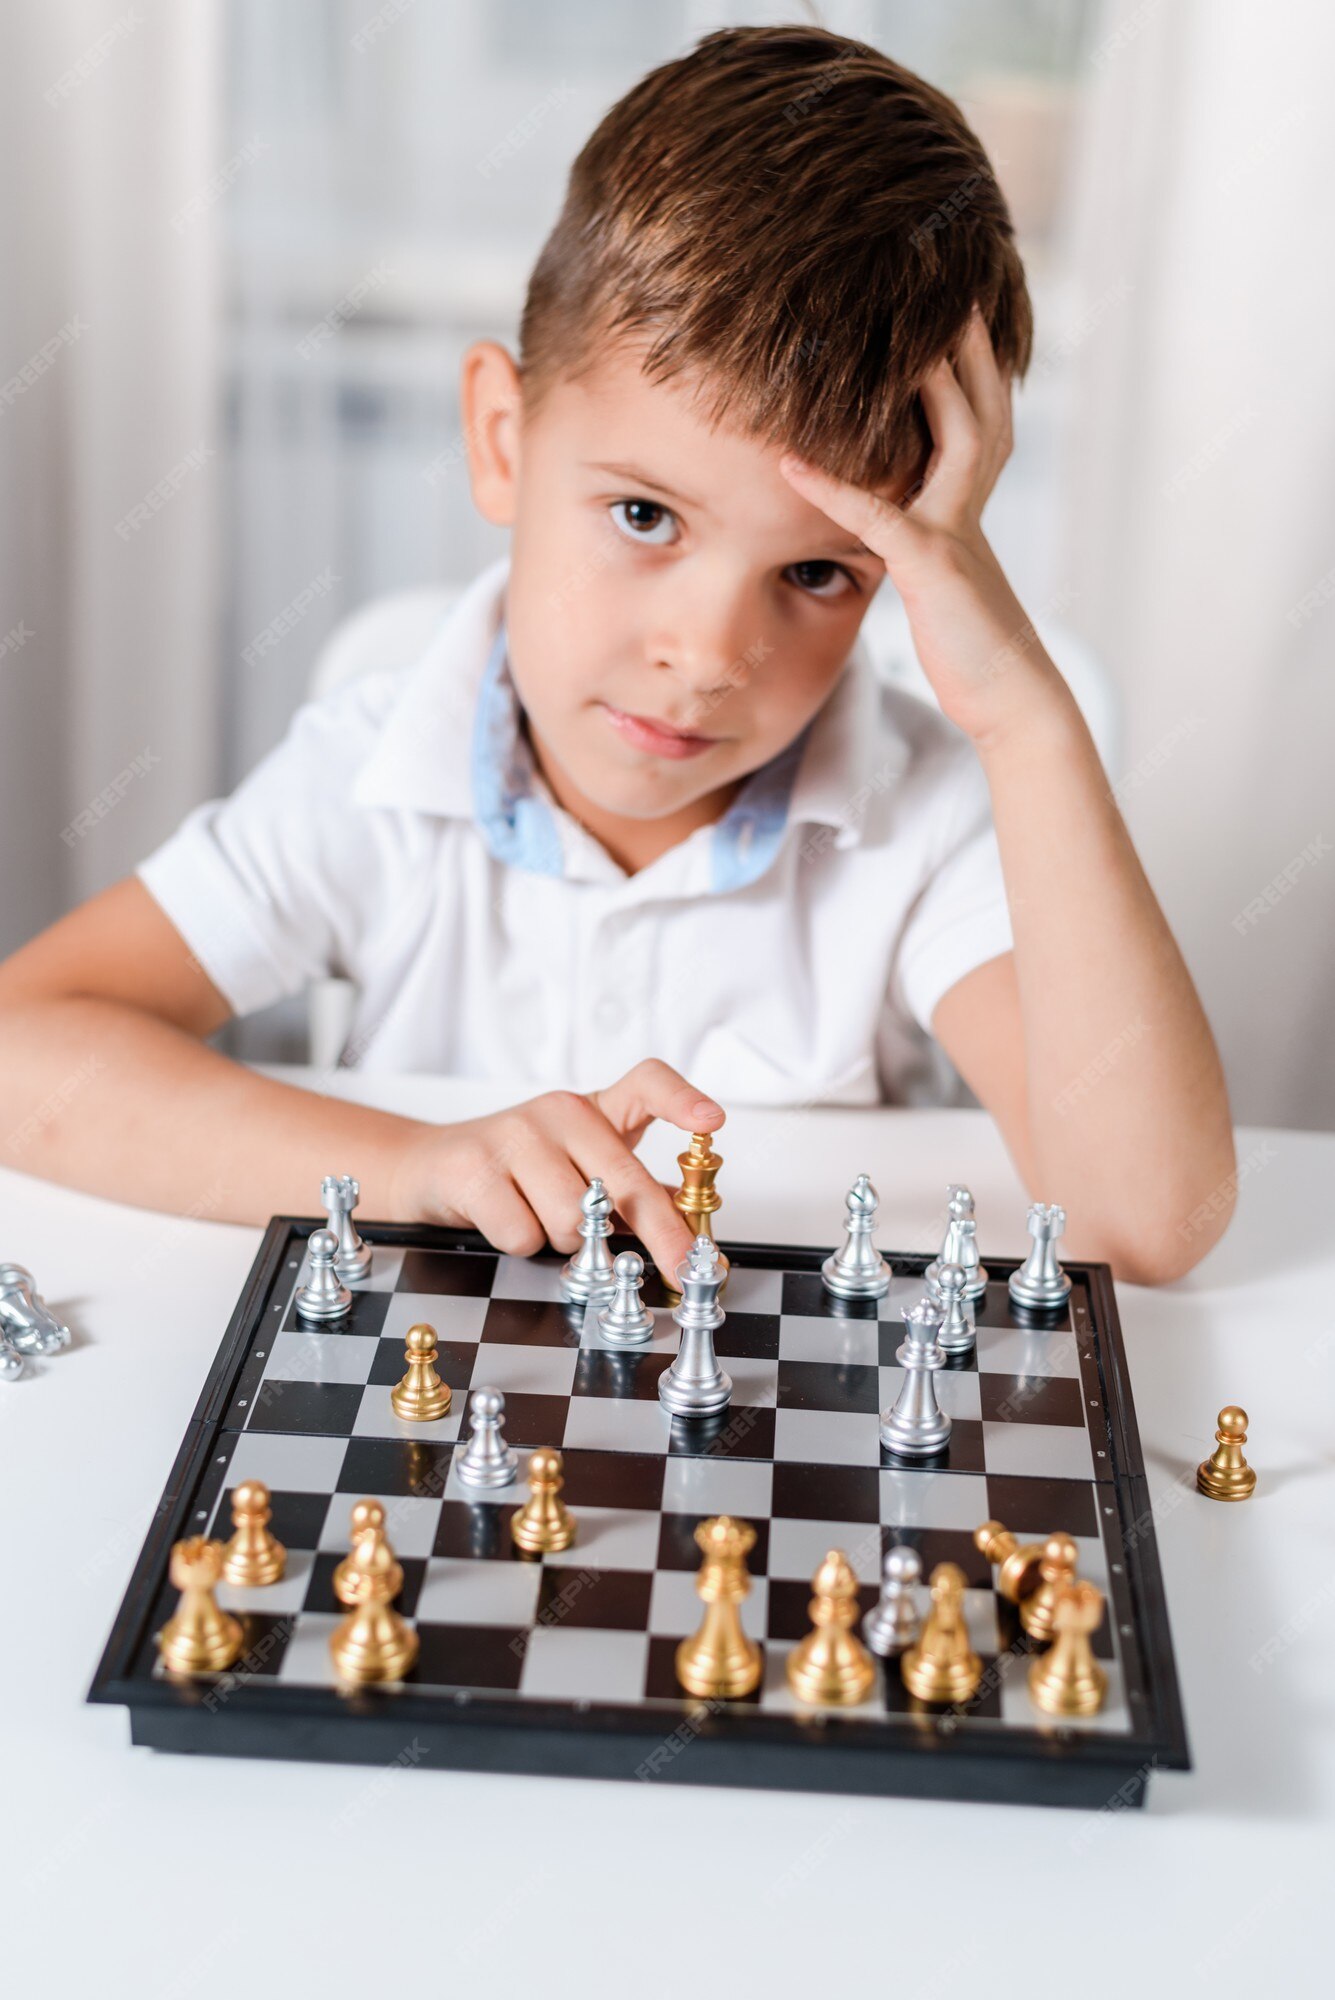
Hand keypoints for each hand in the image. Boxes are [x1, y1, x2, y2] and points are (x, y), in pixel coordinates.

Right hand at [390, 1058, 723, 1283]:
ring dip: (565, 1241)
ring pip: (573, 1220)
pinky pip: (524, 1236)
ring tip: (540, 1218)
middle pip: (624, 1183)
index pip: (646, 1082)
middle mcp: (559, 1112)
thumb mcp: (579, 1165)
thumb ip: (630, 1188)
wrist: (431, 1165)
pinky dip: (521, 1245)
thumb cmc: (517, 1169)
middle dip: (658, 1236)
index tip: (713, 1123)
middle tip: (679, 1267)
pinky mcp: (475, 1168)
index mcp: (592, 1109)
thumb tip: (687, 1224)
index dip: (682, 1100)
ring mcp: (515, 1135)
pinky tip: (504, 1219)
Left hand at [779, 309, 1059, 745]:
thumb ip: (911, 534)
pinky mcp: (932, 567)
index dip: (966, 359)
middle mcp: (969, 503)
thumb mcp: (937, 575)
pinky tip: (789, 465)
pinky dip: (832, 489)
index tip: (946, 307)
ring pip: (953, 434)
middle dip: (966, 340)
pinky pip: (878, 517)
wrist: (1009, 698)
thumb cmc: (969, 644)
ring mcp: (955, 530)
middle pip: (979, 400)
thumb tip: (880, 515)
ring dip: (926, 380)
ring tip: (884, 327)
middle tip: (943, 278)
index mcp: (969, 501)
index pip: (975, 411)